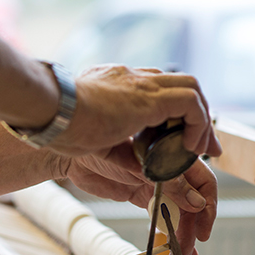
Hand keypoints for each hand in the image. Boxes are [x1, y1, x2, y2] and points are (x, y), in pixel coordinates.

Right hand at [47, 65, 222, 158]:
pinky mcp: (148, 96)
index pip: (157, 89)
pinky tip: (190, 147)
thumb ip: (124, 157)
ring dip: (201, 120)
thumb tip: (146, 175)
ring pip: (191, 89)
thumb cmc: (60, 129)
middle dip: (198, 116)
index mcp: (117, 85)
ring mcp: (141, 83)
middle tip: (205, 147)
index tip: (183, 139)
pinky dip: (198, 123)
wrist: (49, 112)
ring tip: (199, 150)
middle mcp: (132, 78)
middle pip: (180, 85)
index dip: (176, 114)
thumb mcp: (98, 145)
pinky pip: (190, 102)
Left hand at [57, 143, 218, 254]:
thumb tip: (198, 203)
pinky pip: (162, 218)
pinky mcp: (144, 197)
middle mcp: (171, 172)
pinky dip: (169, 234)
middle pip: (192, 206)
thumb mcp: (143, 168)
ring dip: (181, 239)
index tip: (203, 232)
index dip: (208, 209)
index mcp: (177, 158)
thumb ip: (171, 184)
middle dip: (191, 233)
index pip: (205, 185)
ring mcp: (158, 186)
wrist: (77, 155)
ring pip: (179, 215)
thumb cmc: (106, 148)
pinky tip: (173, 251)